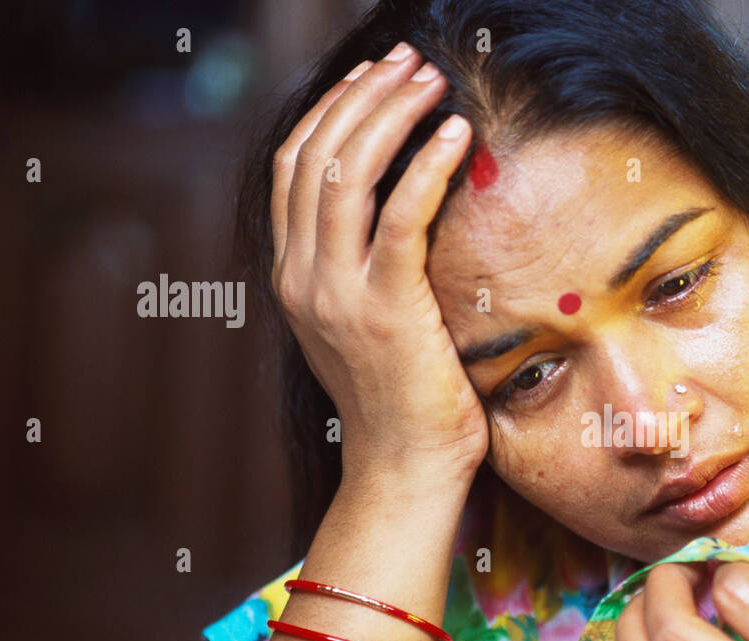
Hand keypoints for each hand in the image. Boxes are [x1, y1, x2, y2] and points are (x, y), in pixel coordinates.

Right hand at [270, 43, 487, 481]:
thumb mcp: (367, 325)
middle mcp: (301, 277)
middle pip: (315, 154)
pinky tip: (455, 134)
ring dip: (390, 114)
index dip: (330, 110)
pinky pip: (400, 214)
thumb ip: (363, 270)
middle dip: (362, 95)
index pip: (294, 167)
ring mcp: (336, 293)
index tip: (375, 77)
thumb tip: (400, 216)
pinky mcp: (385, 308)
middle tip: (407, 62)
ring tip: (431, 82)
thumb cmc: (405, 401)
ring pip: (346, 172)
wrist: (406, 470)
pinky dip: (426, 165)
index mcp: (293, 277)